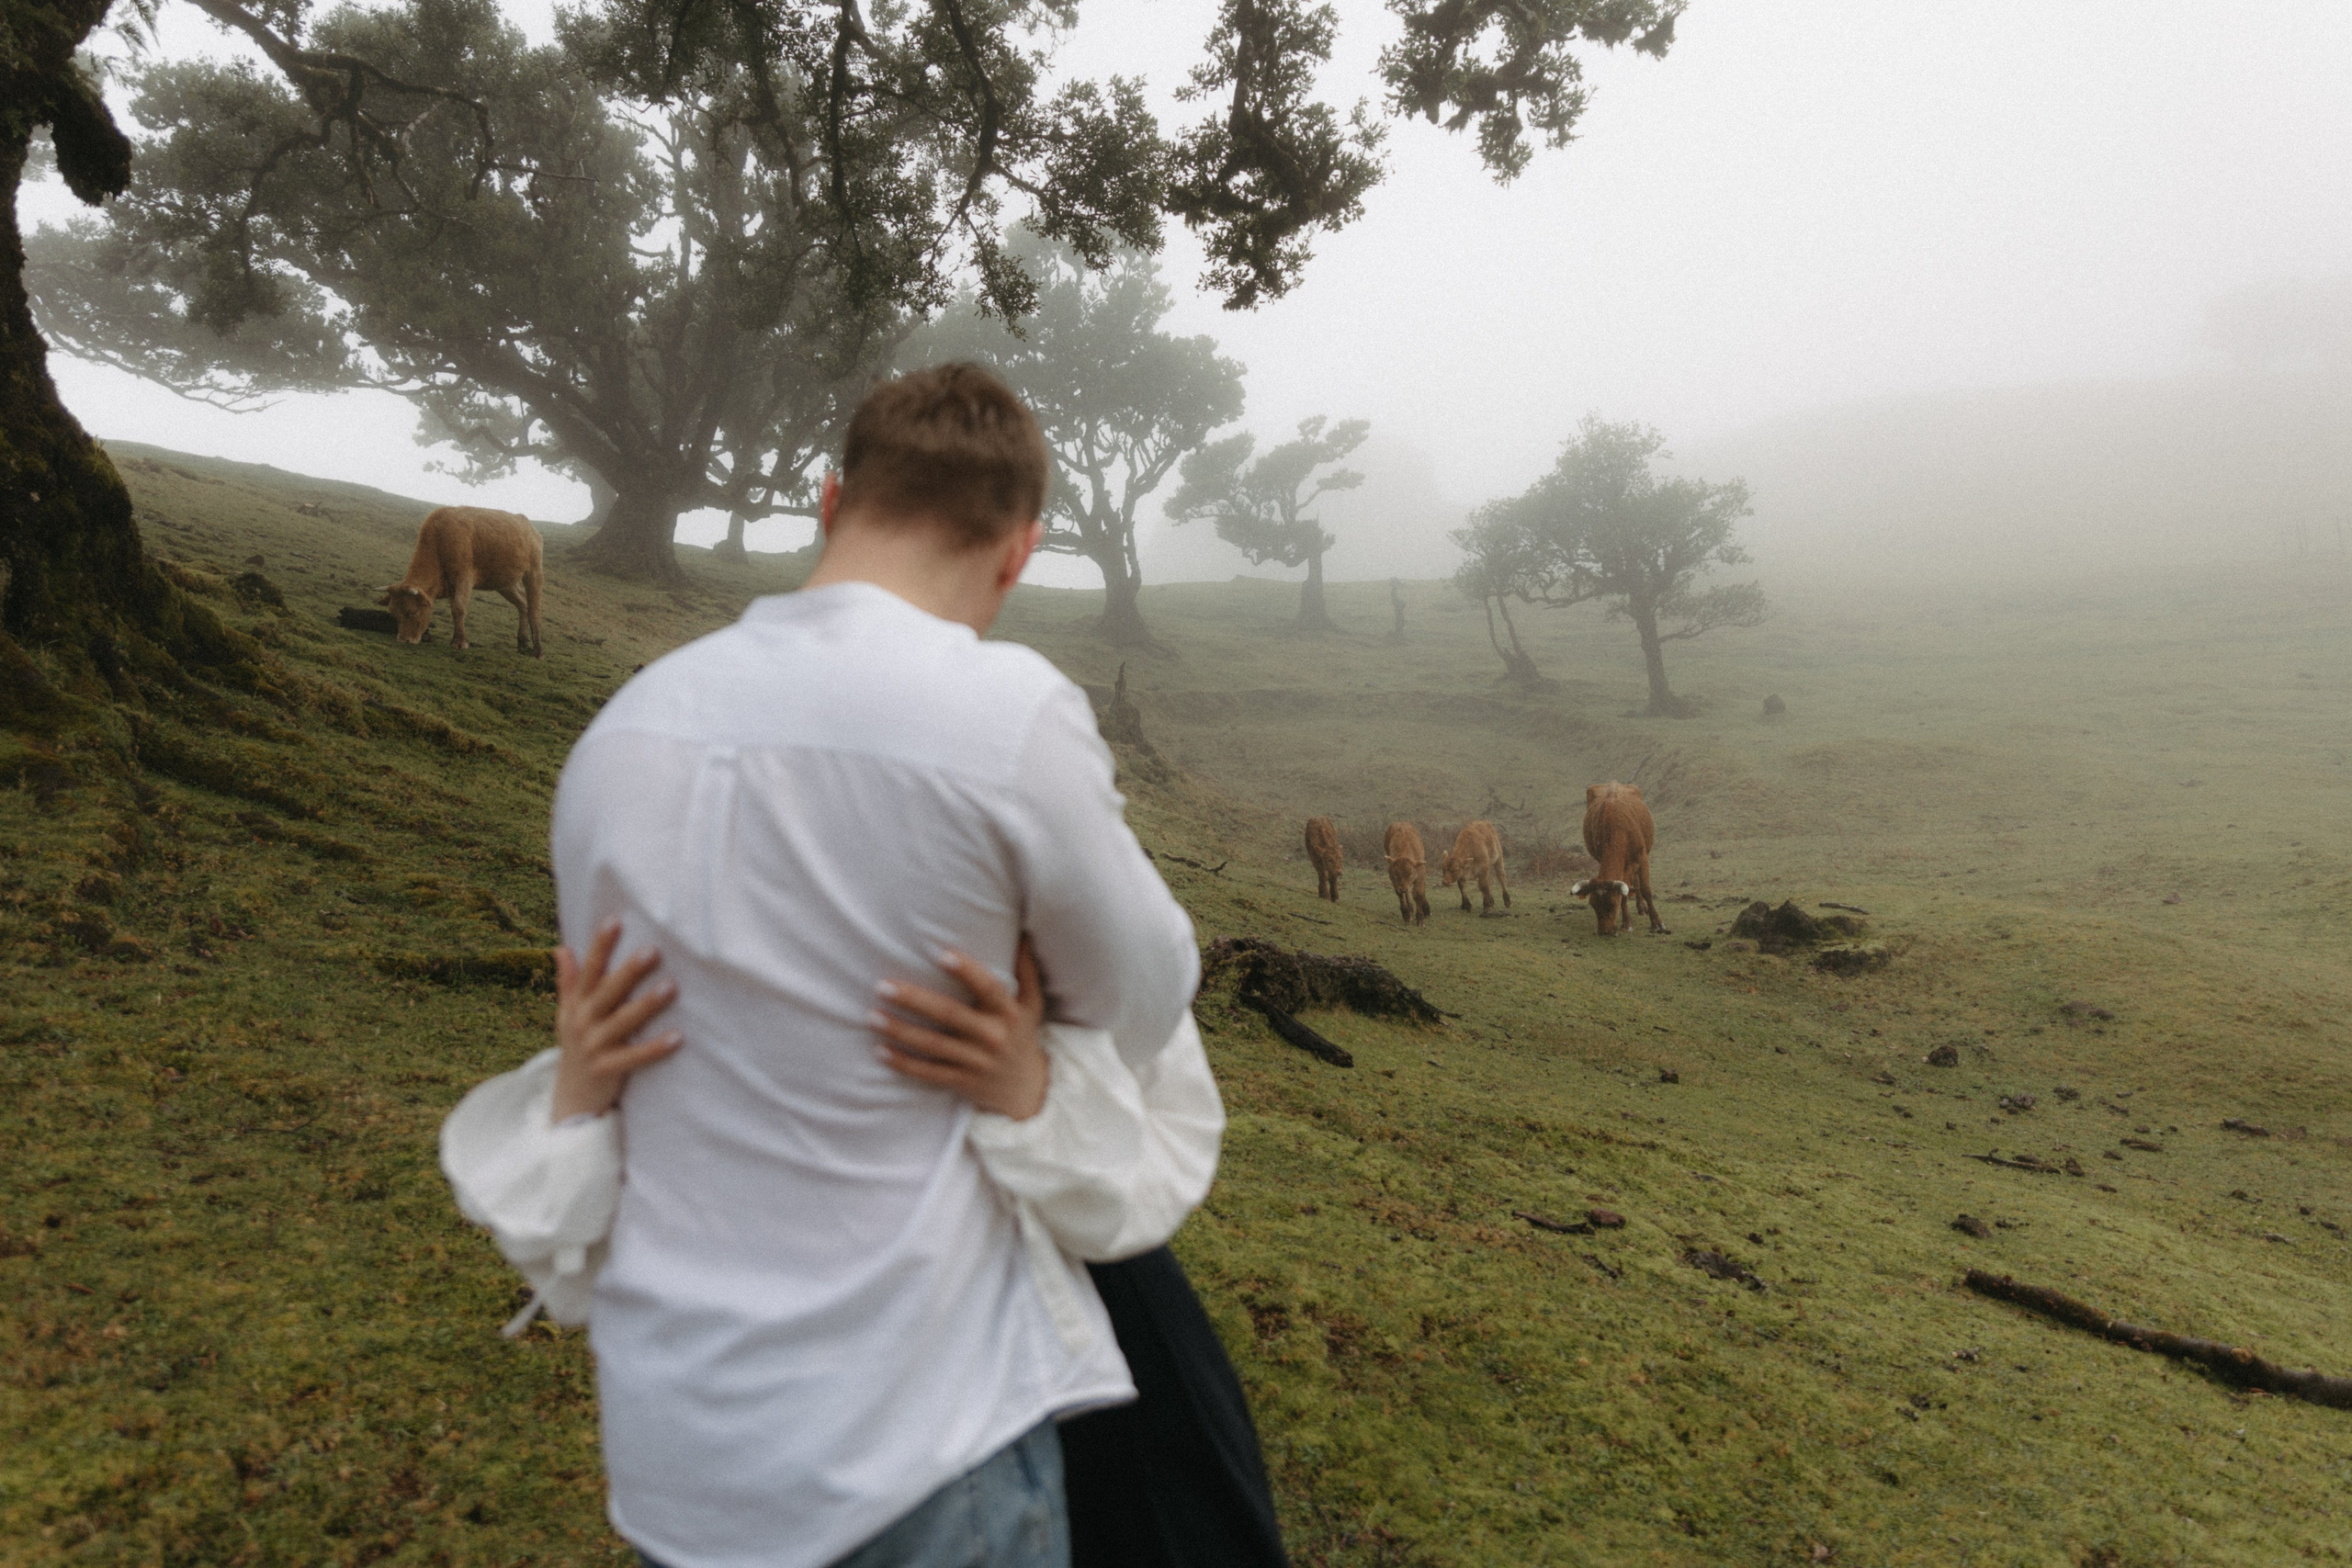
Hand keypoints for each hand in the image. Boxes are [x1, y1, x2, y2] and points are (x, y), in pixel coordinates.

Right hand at [550, 921, 682, 1123]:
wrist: (570, 1097)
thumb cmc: (577, 1046)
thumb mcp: (567, 1013)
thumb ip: (569, 981)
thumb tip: (561, 947)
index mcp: (577, 1005)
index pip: (590, 970)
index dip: (601, 945)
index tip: (615, 920)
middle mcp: (583, 1022)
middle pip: (607, 992)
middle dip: (628, 971)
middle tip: (653, 950)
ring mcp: (594, 1047)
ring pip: (622, 1022)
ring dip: (646, 1005)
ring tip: (671, 987)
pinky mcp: (608, 1070)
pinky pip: (634, 1058)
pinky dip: (655, 1048)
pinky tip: (678, 1037)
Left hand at [872, 941, 1047, 1120]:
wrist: (1025, 1088)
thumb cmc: (1021, 1033)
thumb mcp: (1031, 1002)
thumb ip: (1025, 968)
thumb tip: (1022, 931)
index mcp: (1009, 1012)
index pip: (989, 988)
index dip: (967, 971)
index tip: (942, 954)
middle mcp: (992, 1036)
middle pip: (950, 1015)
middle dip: (915, 1000)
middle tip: (883, 985)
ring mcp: (975, 1062)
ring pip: (933, 1045)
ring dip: (900, 1031)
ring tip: (872, 1016)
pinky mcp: (961, 1081)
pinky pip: (928, 1072)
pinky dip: (903, 1063)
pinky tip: (879, 1050)